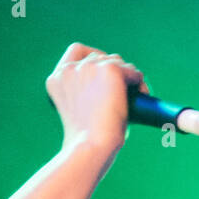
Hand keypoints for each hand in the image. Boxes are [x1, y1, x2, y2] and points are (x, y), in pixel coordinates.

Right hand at [46, 43, 150, 165]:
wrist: (90, 147)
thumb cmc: (86, 141)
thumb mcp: (78, 112)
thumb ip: (85, 94)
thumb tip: (112, 88)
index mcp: (56, 79)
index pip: (77, 51)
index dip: (93, 57)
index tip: (103, 72)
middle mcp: (70, 69)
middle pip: (101, 56)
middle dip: (114, 70)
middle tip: (124, 90)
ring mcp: (90, 67)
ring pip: (117, 62)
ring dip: (128, 76)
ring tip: (135, 95)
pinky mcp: (110, 70)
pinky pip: (132, 71)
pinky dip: (138, 81)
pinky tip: (141, 93)